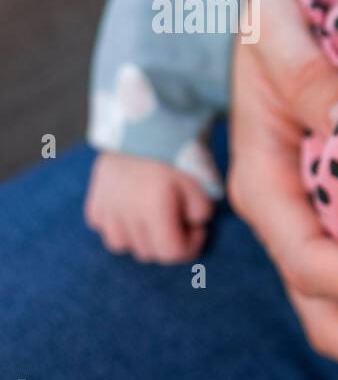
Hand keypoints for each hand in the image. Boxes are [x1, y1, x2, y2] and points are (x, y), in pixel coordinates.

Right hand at [85, 152, 211, 262]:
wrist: (143, 126)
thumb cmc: (176, 154)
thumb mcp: (200, 182)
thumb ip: (201, 212)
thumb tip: (191, 225)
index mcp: (153, 209)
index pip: (170, 253)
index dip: (190, 247)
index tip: (198, 229)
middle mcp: (124, 213)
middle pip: (147, 253)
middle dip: (168, 242)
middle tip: (179, 220)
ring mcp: (105, 208)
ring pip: (121, 245)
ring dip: (141, 238)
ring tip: (153, 219)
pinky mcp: (93, 200)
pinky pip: (102, 227)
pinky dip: (117, 225)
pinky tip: (132, 210)